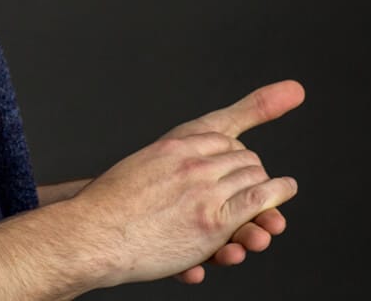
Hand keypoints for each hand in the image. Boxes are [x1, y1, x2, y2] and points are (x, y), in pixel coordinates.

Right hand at [70, 80, 302, 287]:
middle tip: (258, 184)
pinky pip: (257, 204)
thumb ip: (169, 160)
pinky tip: (274, 212)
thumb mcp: (140, 167)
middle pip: (243, 157)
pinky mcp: (213, 221)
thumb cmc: (110, 206)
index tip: (239, 161)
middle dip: (254, 171)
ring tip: (272, 202)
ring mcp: (204, 191)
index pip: (221, 137)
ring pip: (255, 179)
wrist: (95, 232)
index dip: (234, 152)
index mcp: (172, 145)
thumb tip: (175, 158)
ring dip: (271, 190)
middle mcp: (191, 162)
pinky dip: (275, 201)